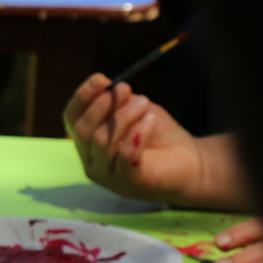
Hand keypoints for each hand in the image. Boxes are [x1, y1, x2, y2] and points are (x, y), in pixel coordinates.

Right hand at [63, 73, 202, 204]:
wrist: (191, 163)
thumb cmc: (159, 135)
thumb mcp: (136, 111)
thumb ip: (119, 102)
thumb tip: (109, 87)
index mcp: (87, 142)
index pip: (71, 118)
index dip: (82, 97)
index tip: (102, 79)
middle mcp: (91, 161)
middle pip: (82, 130)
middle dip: (102, 105)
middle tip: (126, 89)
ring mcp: (107, 176)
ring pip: (102, 141)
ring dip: (124, 116)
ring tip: (145, 104)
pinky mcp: (128, 184)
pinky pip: (124, 156)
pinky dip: (137, 134)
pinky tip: (150, 121)